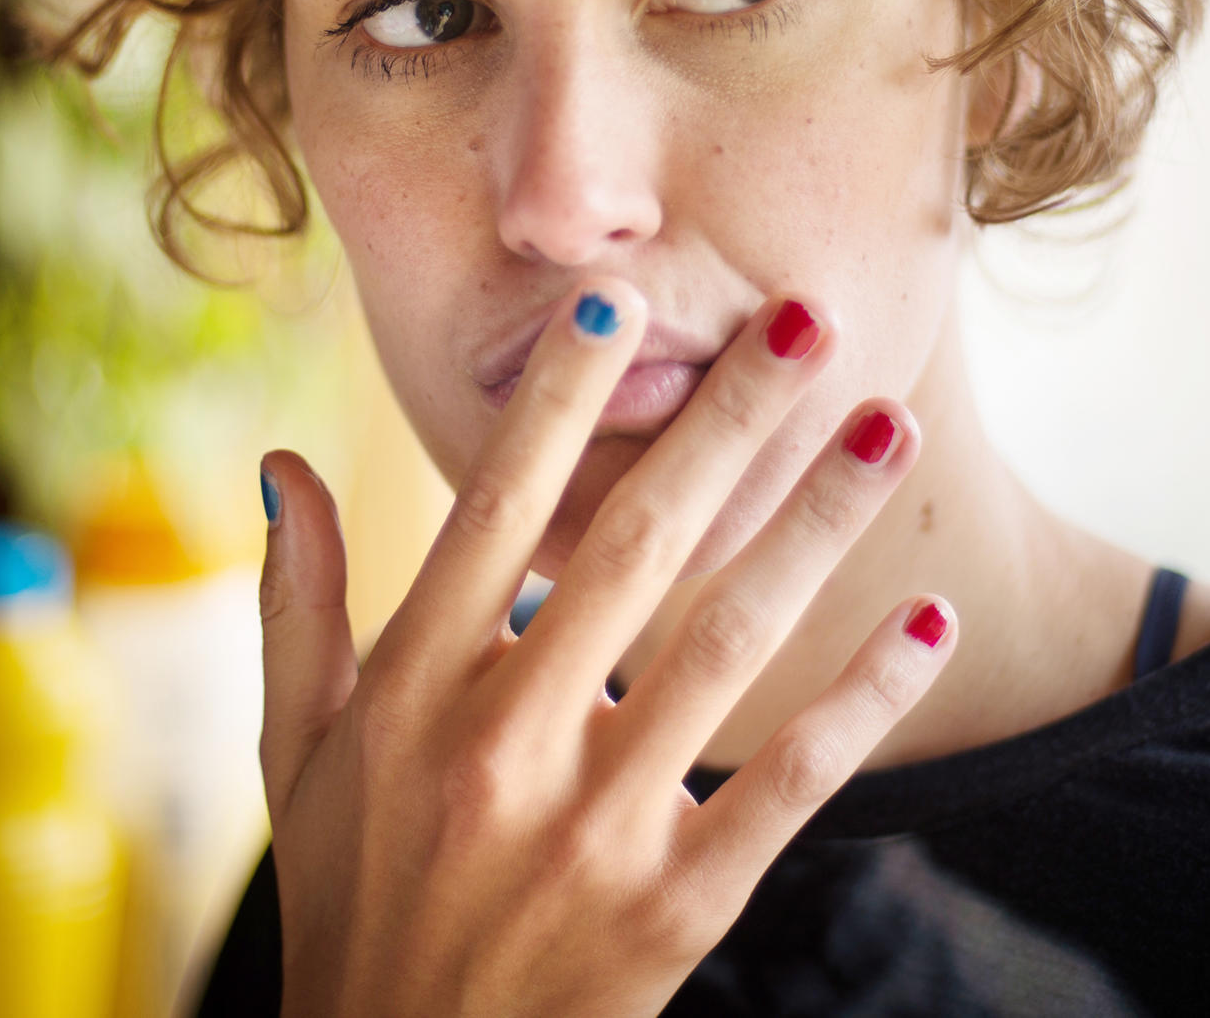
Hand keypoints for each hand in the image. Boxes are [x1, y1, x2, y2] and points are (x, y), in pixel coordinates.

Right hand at [256, 281, 959, 1017]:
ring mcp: (597, 825)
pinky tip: (928, 619)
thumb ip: (298, 602)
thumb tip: (280, 461)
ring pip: (729, 644)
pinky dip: (866, 701)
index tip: (621, 302)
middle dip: (729, 420)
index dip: (561, 400)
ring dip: (819, 523)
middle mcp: (505, 740)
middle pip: (637, 546)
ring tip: (891, 421)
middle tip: (807, 314)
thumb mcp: (298, 752)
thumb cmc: (349, 896)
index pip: (494, 507)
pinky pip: (790, 785)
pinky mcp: (676, 907)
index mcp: (413, 688)